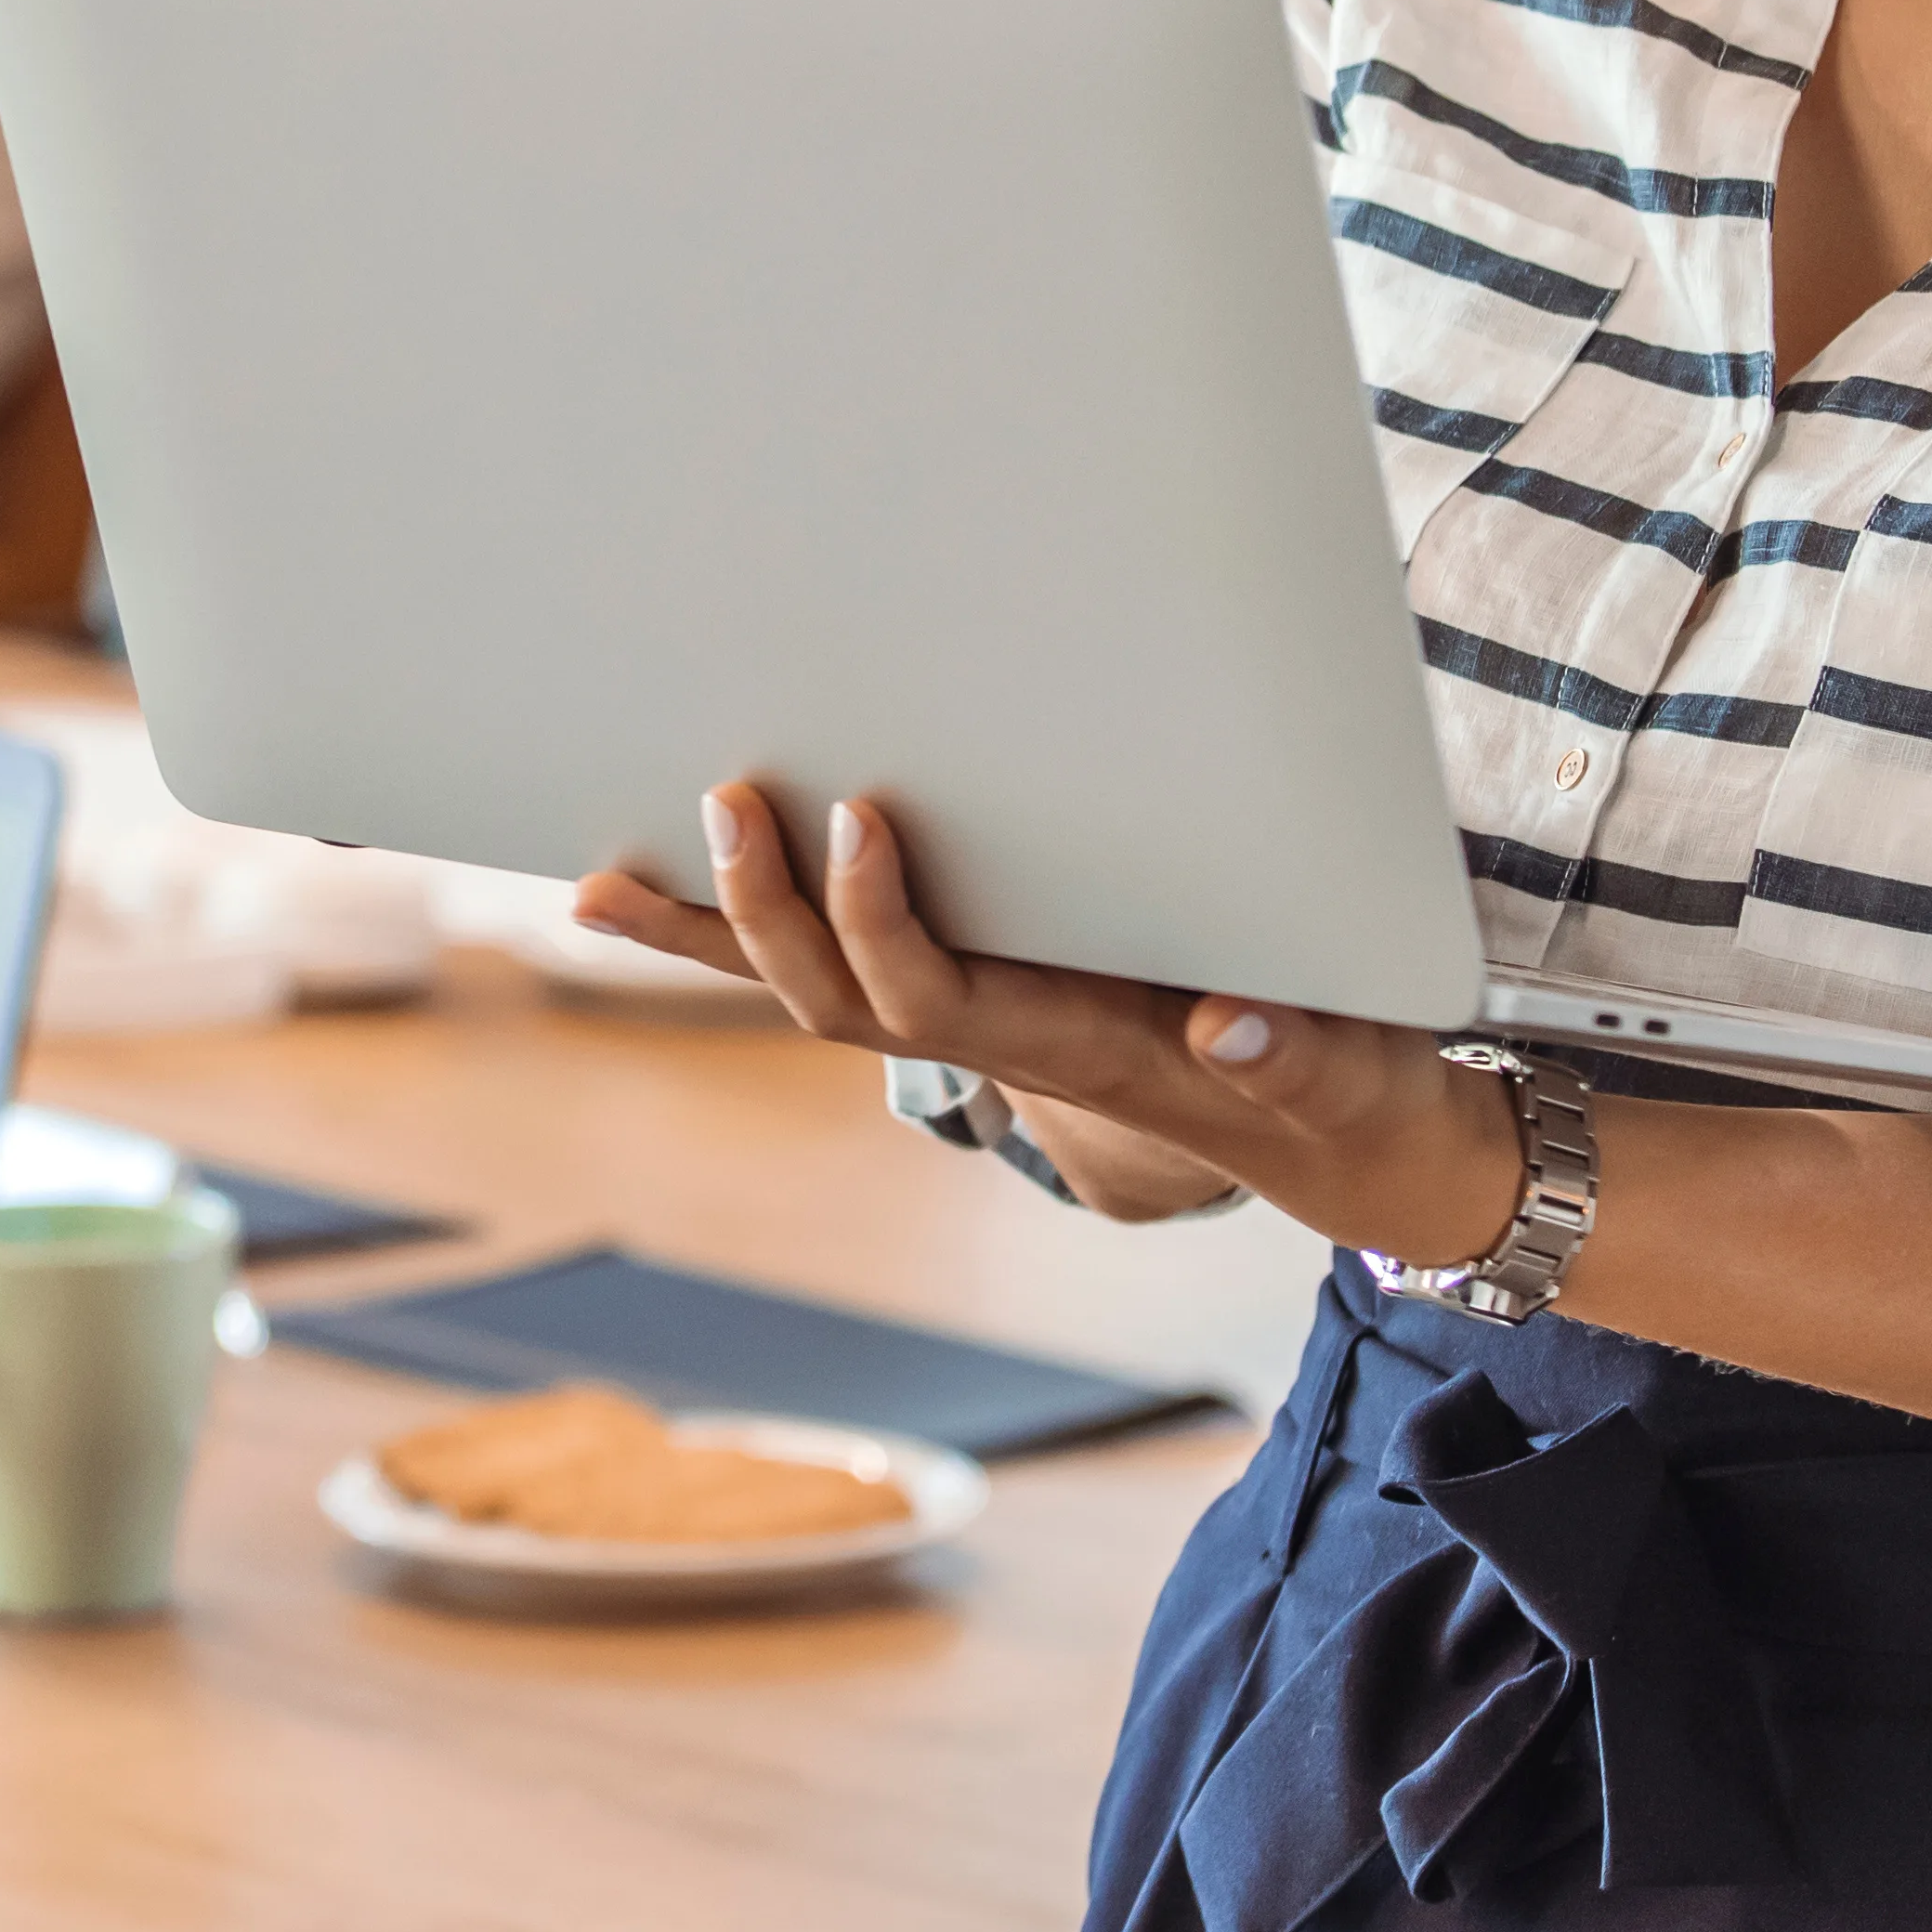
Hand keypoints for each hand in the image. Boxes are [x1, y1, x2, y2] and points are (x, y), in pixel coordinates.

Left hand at [566, 781, 1525, 1269]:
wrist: (1328, 1136)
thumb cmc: (1330, 1083)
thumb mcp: (1331, 1066)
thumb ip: (1287, 1047)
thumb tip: (1229, 1027)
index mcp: (1070, 1045)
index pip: (941, 996)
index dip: (881, 921)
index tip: (857, 817)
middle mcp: (1000, 1036)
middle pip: (840, 999)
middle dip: (764, 911)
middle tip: (722, 795)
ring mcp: (978, 1014)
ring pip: (813, 986)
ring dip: (709, 932)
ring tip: (599, 877)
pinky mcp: (979, 984)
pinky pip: (837, 963)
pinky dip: (740, 932)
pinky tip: (660, 889)